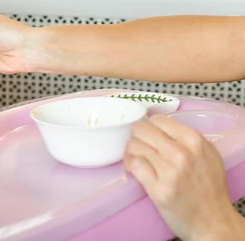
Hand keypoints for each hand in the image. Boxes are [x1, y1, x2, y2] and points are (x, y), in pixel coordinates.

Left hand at [124, 115, 243, 240]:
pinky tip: (133, 169)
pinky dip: (129, 165)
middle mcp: (181, 153)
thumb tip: (158, 125)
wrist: (213, 221)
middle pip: (141, 130)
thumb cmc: (210, 187)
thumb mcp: (207, 154)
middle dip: (136, 137)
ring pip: (134, 146)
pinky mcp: (158, 189)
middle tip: (139, 147)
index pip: (157, 120)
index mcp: (194, 141)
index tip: (147, 135)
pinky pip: (134, 165)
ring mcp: (169, 171)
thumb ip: (186, 138)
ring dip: (130, 152)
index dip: (149, 127)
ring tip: (135, 159)